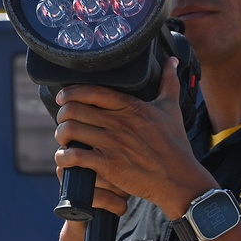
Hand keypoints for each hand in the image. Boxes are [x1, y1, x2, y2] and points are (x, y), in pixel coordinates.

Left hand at [52, 58, 214, 217]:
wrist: (179, 179)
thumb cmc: (175, 145)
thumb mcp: (172, 109)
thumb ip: (169, 82)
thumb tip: (172, 61)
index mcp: (131, 107)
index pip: (92, 91)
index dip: (70, 92)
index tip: (63, 98)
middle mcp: (119, 122)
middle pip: (74, 109)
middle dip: (62, 115)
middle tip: (64, 122)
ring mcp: (113, 143)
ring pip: (70, 130)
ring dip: (61, 135)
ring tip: (65, 140)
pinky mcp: (108, 165)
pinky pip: (74, 155)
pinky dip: (64, 157)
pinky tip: (67, 159)